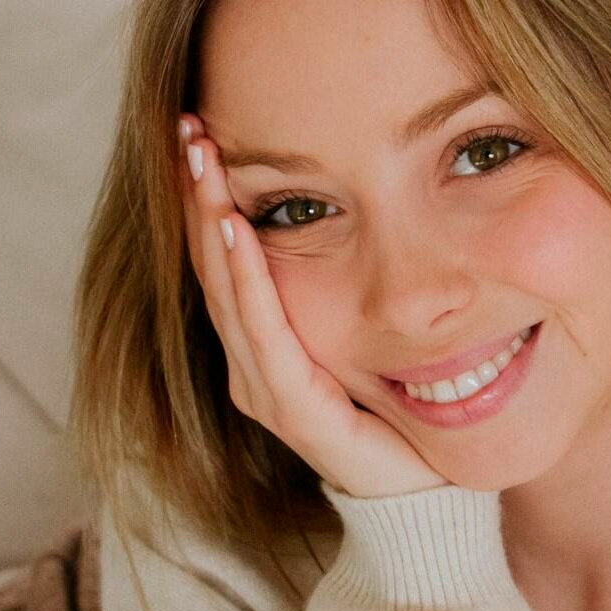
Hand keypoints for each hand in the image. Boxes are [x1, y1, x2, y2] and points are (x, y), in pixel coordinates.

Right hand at [177, 113, 448, 498]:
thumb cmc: (395, 404)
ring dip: (211, 223)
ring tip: (202, 162)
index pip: (226, 258)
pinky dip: (247, 282)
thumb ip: (346, 276)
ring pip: (229, 292)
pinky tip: (237, 231)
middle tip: (188, 127)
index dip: (206, 196)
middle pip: (216, 266)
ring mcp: (266, 386)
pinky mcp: (293, 409)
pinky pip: (267, 335)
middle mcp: (255, 361)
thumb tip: (357, 194)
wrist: (421, 483)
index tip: (199, 132)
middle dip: (200, 195)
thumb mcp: (368, 328)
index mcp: (268, 340)